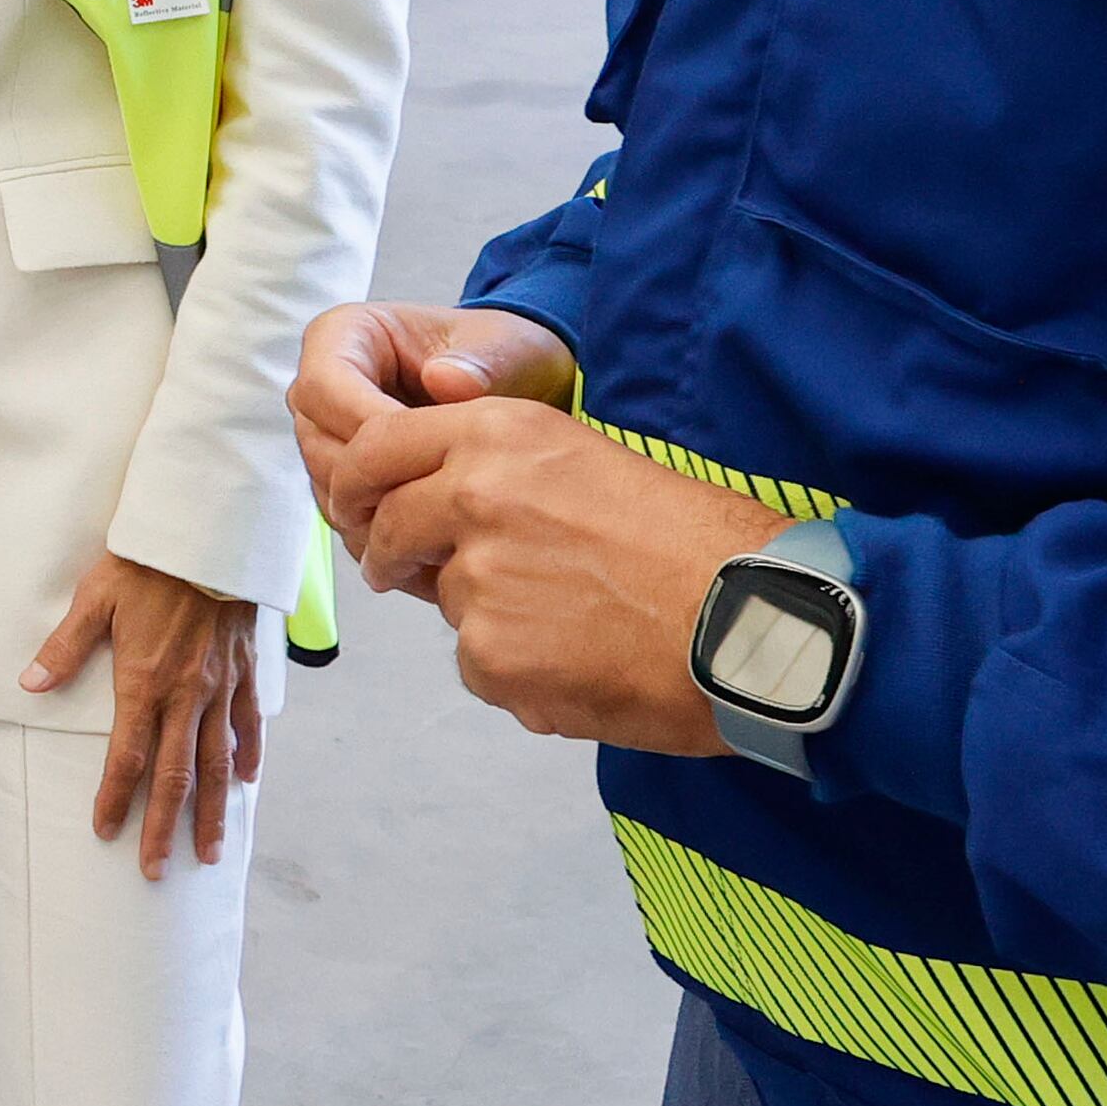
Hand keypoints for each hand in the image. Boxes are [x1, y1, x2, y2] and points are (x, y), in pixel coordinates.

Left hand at [25, 554, 265, 873]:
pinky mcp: (246, 672)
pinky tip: (245, 784)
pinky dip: (247, 758)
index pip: (126, 758)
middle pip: (174, 777)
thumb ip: (64, 647)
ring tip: (210, 854)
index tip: (106, 833)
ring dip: (213, 812)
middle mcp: (187, 697)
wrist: (211, 534)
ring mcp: (221, 689)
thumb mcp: (95, 598)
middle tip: (157, 871)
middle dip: (164, 828)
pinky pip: (249, 725)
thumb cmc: (146, 564)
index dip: (114, 799)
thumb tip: (29, 684)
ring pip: (217, 764)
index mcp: (144, 683)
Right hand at [288, 299, 575, 547]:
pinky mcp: (345, 478)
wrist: (512, 386)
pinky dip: (387, 534)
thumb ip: (482, 361)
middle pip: (319, 444)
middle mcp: (324, 387)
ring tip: (445, 524)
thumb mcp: (507, 347)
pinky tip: (436, 542)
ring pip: (329, 487)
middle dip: (377, 479)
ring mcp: (328, 436)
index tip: (429, 453)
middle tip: (441, 500)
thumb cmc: (501, 356)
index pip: (324, 387)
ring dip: (380, 513)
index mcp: (344, 336)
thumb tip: (446, 380)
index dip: (368, 427)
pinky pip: (349, 516)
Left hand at [330, 394, 778, 752]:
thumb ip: (503, 475)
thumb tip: (439, 508)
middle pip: (386, 528)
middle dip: (389, 554)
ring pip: (446, 602)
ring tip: (574, 620)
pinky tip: (585, 661)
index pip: (376, 449)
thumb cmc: (695, 543)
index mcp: (498, 435)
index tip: (354, 506)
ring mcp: (477, 579)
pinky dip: (517, 670)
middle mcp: (473, 496)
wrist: (752, 621)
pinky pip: (478, 665)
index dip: (355, 484)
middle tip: (407, 572)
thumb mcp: (587, 463)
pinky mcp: (490, 655)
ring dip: (486, 615)